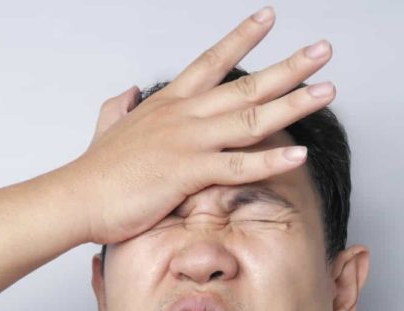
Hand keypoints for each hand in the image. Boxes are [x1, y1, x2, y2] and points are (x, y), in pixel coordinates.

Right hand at [68, 7, 335, 245]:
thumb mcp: (107, 128)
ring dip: (294, 104)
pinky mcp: (188, 172)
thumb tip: (127, 93)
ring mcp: (188, 141)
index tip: (269, 17)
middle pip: (246, 84)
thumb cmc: (94, 173)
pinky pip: (239, 165)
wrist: (76, 198)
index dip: (243, 38)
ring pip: (251, 119)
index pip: (212, 61)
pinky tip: (300, 153)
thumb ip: (119, 108)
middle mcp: (184, 115)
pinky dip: (271, 160)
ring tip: (327, 90)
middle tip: (323, 50)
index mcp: (168, 104)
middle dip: (289, 66)